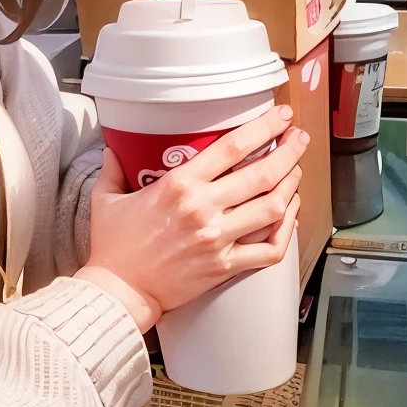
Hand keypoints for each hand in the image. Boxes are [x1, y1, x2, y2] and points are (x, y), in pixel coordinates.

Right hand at [76, 105, 305, 331]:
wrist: (120, 290)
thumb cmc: (114, 247)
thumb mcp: (107, 198)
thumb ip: (114, 169)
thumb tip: (113, 149)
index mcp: (179, 185)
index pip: (233, 147)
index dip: (264, 127)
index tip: (280, 116)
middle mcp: (203, 208)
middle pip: (262, 173)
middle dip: (288, 151)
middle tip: (299, 139)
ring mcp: (218, 239)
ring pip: (272, 207)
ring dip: (291, 185)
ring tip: (296, 172)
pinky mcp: (225, 266)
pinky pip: (269, 248)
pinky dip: (287, 229)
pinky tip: (290, 214)